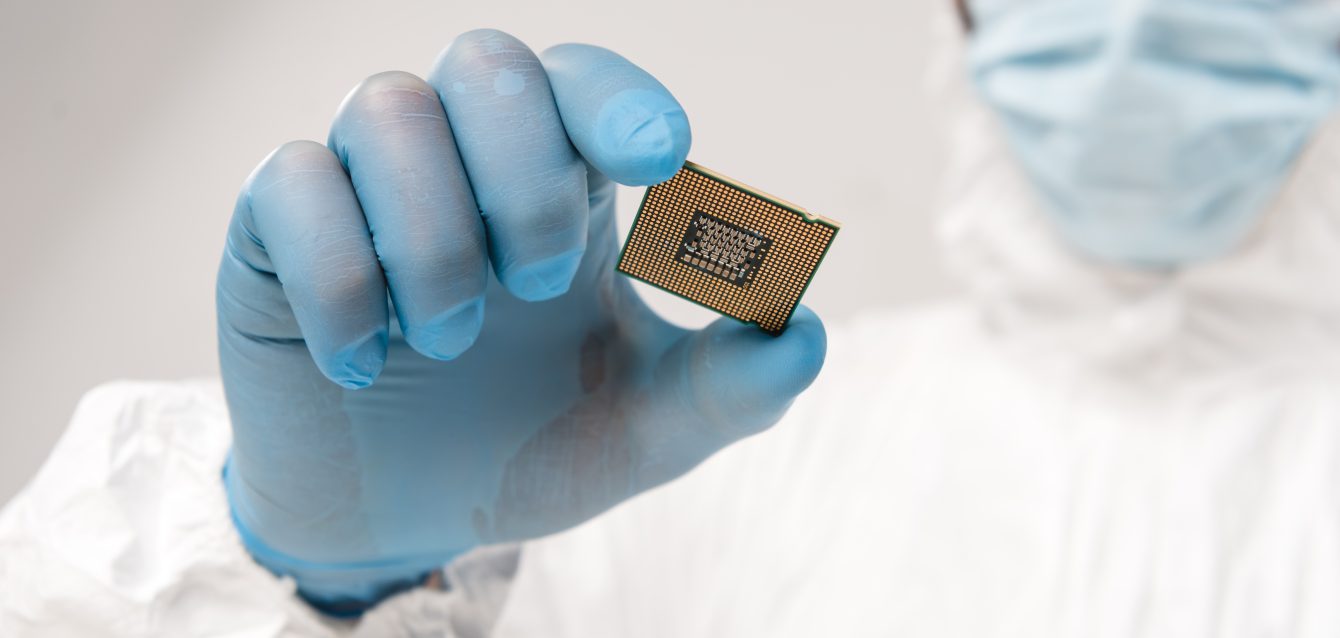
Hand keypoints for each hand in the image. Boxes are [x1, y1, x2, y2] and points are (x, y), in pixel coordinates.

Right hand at [217, 29, 826, 613]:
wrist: (403, 519)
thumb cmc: (528, 446)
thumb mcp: (646, 426)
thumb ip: (730, 385)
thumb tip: (806, 331)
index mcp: (558, 184)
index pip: (581, 83)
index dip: (618, 97)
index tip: (664, 157)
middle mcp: (460, 161)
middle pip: (486, 63)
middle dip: (526, 172)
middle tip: (543, 284)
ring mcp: (364, 186)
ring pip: (386, 109)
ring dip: (435, 234)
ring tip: (451, 339)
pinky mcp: (275, 231)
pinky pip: (292, 185)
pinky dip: (340, 275)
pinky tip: (363, 363)